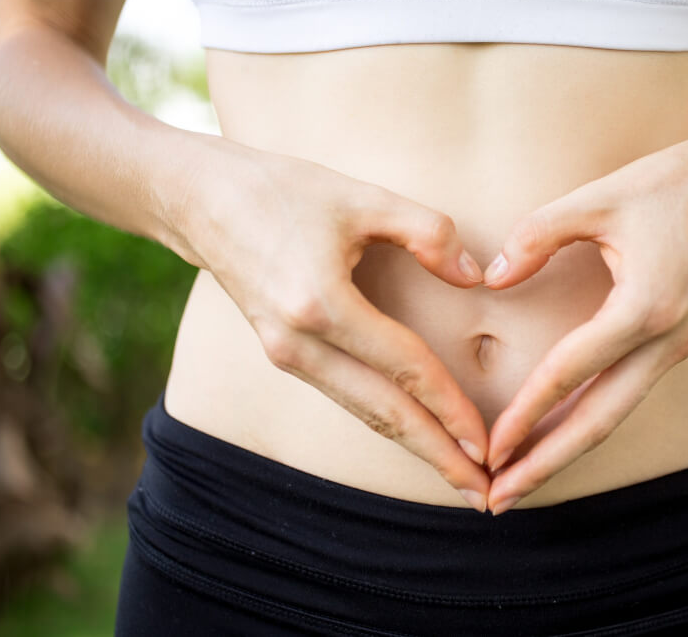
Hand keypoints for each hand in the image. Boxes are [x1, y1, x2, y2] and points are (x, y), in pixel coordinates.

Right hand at [177, 139, 491, 511]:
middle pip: (383, 414)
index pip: (403, 368)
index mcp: (320, 304)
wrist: (198, 199)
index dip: (451, 408)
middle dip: (438, 456)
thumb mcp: (362, 197)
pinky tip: (416, 433)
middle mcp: (298, 343)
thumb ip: (427, 232)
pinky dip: (386, 420)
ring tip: (459, 476)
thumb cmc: (282, 190)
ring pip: (363, 413)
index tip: (489, 444)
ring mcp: (286, 354)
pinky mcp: (283, 354)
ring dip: (415, 446)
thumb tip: (476, 278)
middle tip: (485, 496)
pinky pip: (345, 395)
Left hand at [480, 127, 687, 514]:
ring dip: (567, 451)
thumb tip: (493, 278)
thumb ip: (538, 236)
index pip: (570, 372)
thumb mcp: (599, 197)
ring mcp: (678, 346)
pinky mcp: (679, 341)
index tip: (488, 450)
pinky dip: (590, 420)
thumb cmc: (675, 182)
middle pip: (598, 422)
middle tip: (498, 501)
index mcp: (645, 307)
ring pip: (615, 414)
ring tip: (522, 480)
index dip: (525, 414)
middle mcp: (666, 340)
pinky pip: (628, 393)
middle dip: (546, 464)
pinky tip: (559, 433)